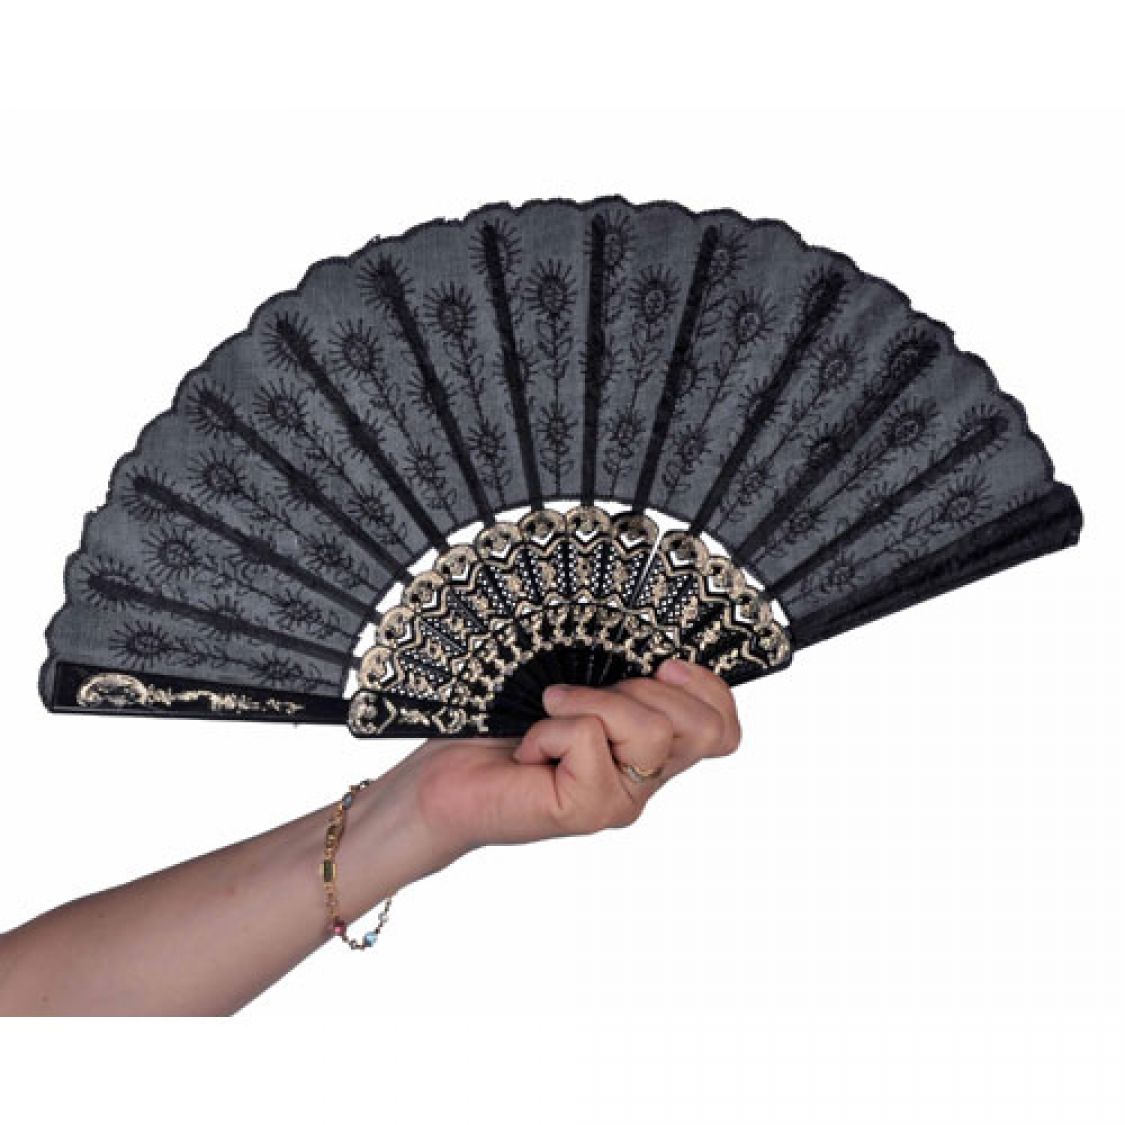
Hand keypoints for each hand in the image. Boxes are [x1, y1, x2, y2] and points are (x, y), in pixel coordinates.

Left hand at [402, 658, 741, 857]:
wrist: (445, 781)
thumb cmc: (502, 729)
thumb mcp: (578, 690)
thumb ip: (624, 683)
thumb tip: (659, 656)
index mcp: (650, 749)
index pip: (724, 731)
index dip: (712, 691)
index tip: (664, 663)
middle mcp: (644, 780)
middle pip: (701, 728)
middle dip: (646, 689)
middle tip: (585, 697)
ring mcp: (620, 800)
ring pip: (650, 729)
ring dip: (590, 703)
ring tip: (548, 714)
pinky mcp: (587, 810)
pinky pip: (591, 738)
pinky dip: (551, 727)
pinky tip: (528, 748)